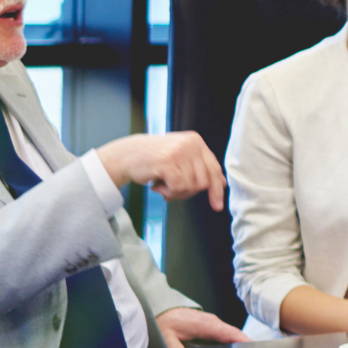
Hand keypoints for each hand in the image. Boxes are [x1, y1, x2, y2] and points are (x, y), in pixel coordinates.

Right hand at [96, 131, 225, 209]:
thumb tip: (222, 183)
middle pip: (204, 182)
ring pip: (191, 187)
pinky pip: (179, 187)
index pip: (214, 170)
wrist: (125, 156)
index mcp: (197, 142)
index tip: (218, 206)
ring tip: (163, 185)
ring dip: (176, 193)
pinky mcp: (168, 161)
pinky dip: (168, 193)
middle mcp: (191, 144)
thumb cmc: (154, 160)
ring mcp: (180, 151)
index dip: (217, 190)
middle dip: (189, 192)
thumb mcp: (181, 159)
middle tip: (171, 190)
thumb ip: (200, 168)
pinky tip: (157, 186)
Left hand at [155, 307, 249, 347]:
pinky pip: (223, 334)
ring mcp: (212, 321)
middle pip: (234, 335)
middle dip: (244, 346)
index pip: (230, 333)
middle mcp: (212, 321)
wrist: (158, 307)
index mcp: (206, 324)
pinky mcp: (209, 324)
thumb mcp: (167, 340)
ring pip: (229, 334)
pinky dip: (230, 342)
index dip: (243, 342)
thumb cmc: (163, 322)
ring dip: (237, 344)